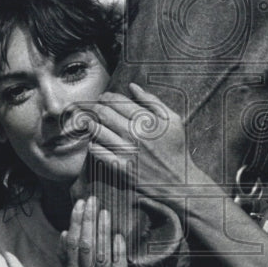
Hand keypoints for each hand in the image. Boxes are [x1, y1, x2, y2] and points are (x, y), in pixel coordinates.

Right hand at [59, 196, 138, 266]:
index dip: (75, 223)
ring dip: (102, 230)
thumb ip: (68, 259)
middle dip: (87, 220)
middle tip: (92, 200)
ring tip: (104, 211)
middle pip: (85, 246)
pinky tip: (118, 235)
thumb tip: (64, 233)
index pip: (71, 245)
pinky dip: (118, 249)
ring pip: (101, 254)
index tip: (80, 204)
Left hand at [83, 84, 203, 205]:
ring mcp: (126, 151)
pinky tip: (94, 141)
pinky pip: (98, 152)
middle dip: (96, 106)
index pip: (117, 101)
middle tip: (94, 107)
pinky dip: (92, 143)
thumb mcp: (172, 120)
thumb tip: (132, 86)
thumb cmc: (175, 148)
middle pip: (104, 113)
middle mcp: (134, 134)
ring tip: (90, 121)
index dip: (107, 96)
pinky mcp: (120, 167)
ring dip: (90, 123)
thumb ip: (153, 101)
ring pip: (98, 131)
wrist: (178, 180)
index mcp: (146, 120)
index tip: (104, 97)